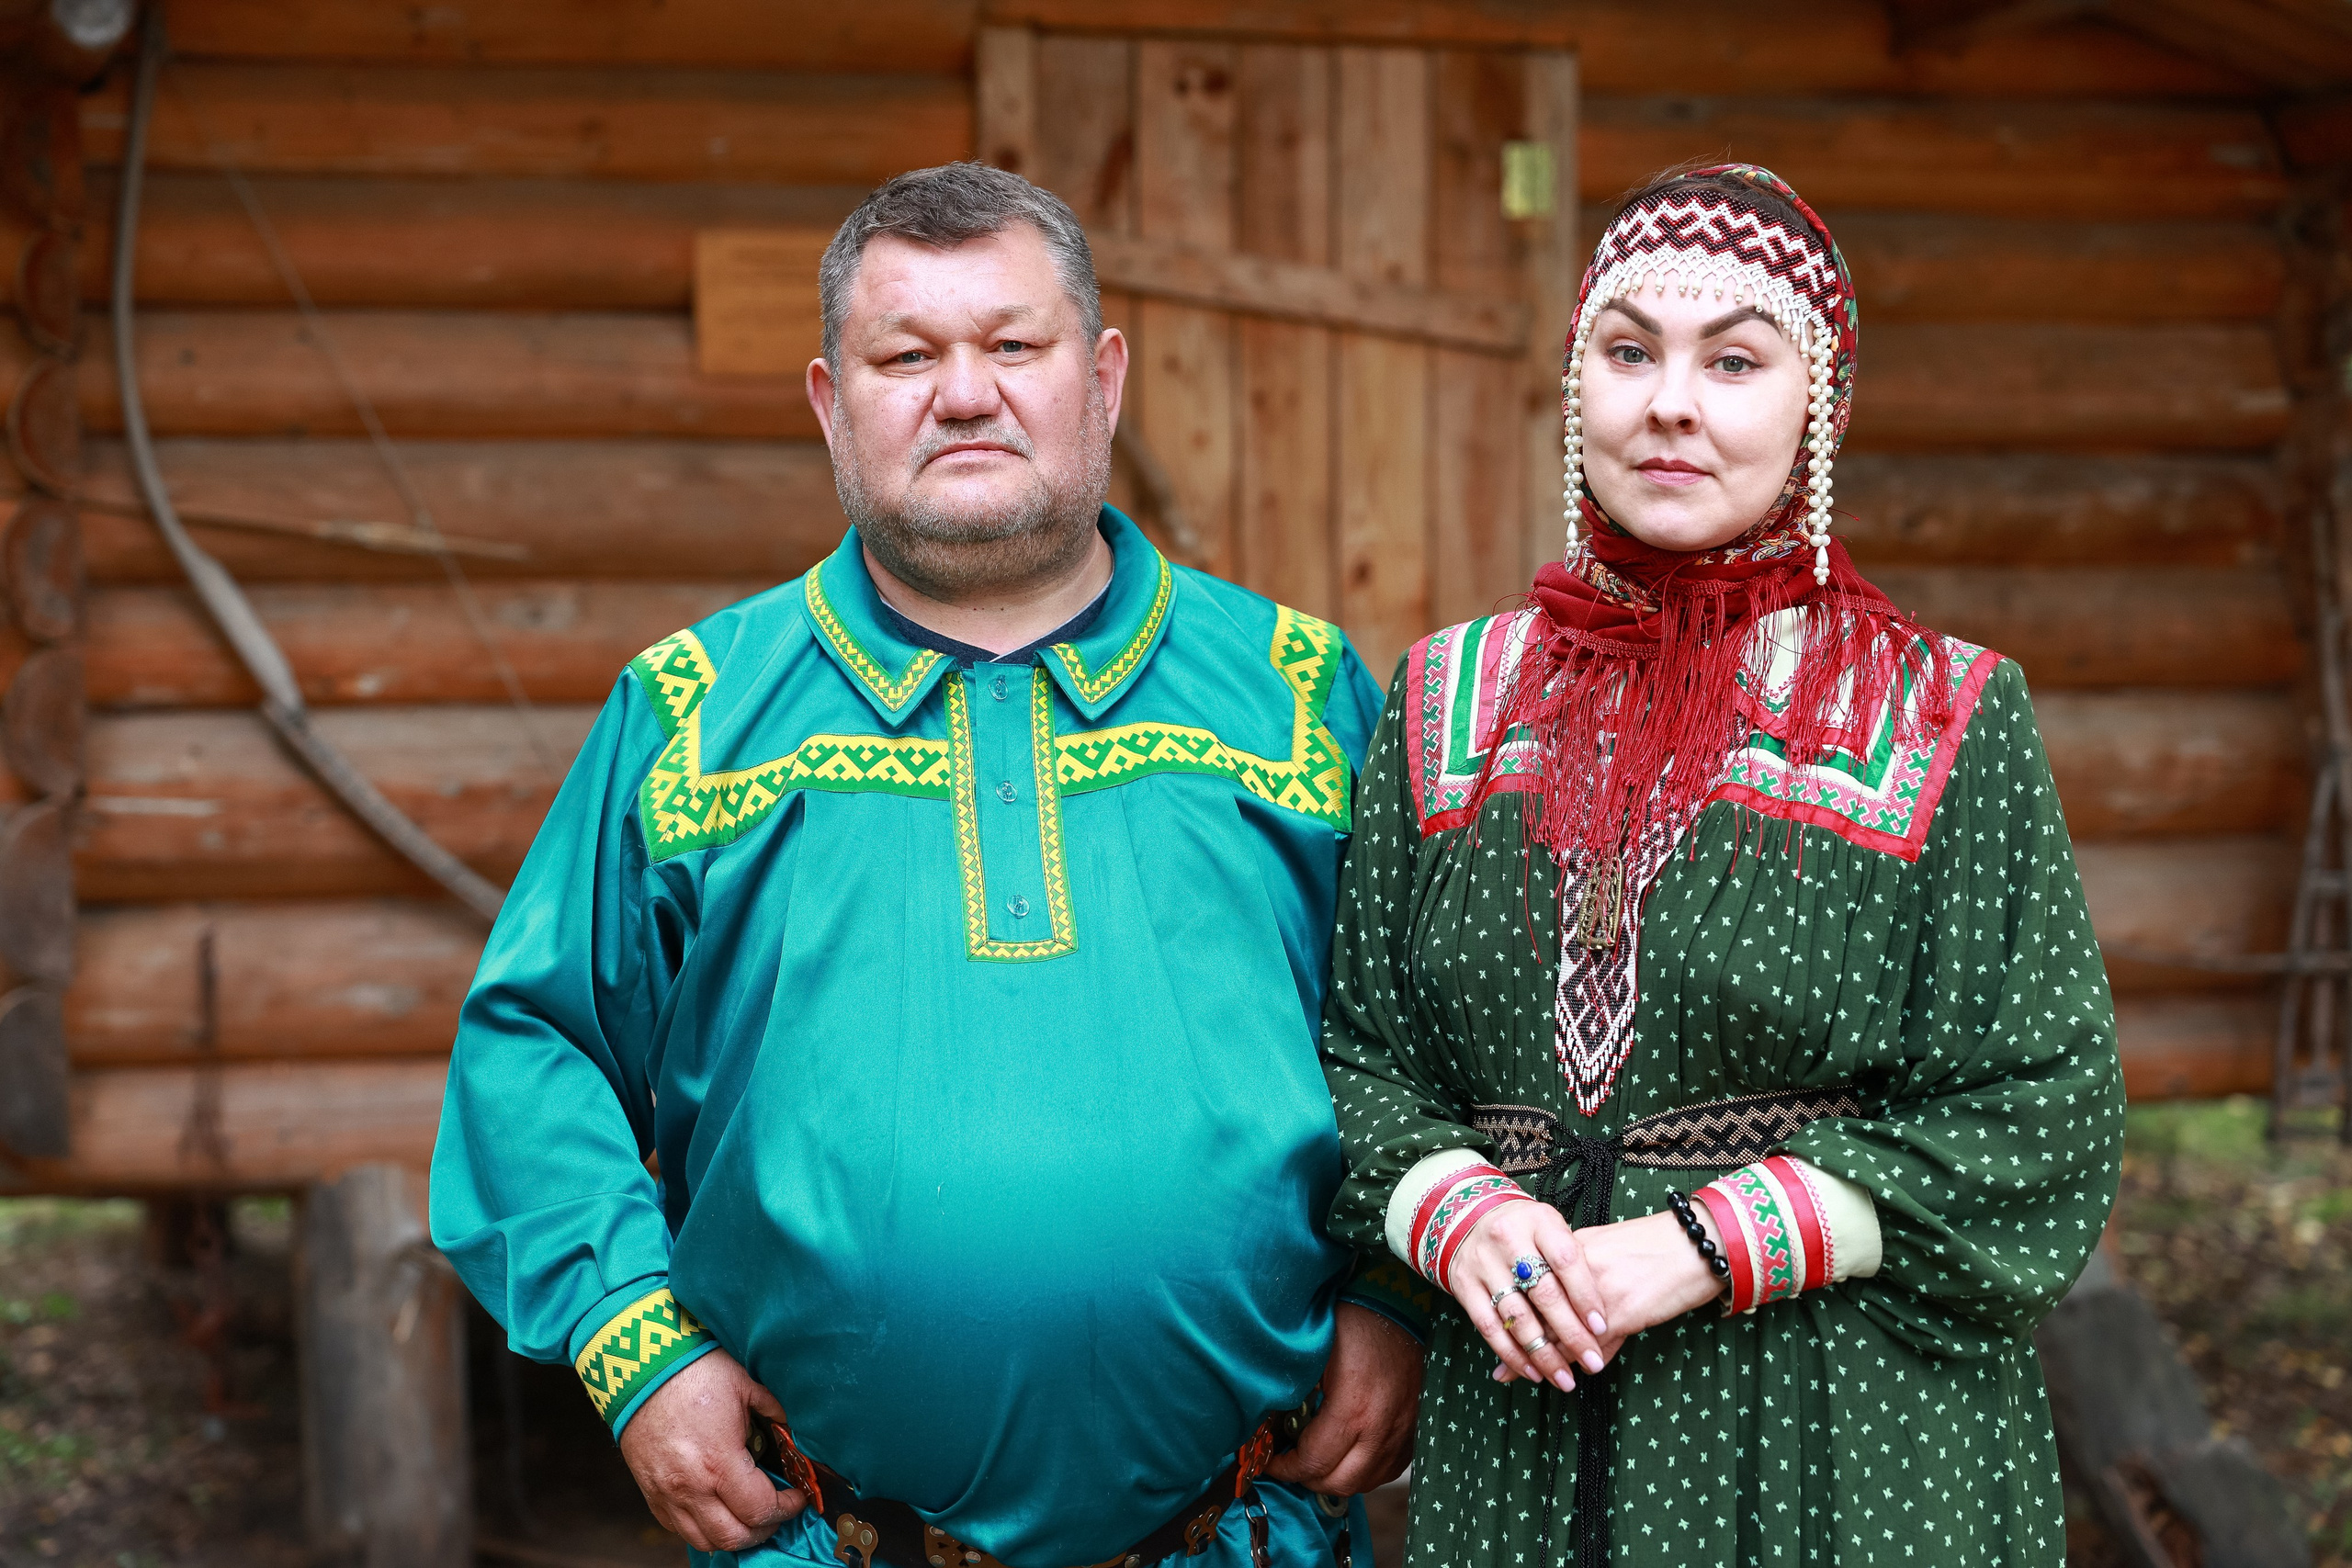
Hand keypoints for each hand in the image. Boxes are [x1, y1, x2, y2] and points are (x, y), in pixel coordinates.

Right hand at [618, 1349, 806, 1552]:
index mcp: (719, 1463)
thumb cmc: (694, 1372)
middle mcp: (691, 1487)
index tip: (796, 1498)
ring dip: (732, 1536)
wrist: (639, 1366)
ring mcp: (666, 1494)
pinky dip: (702, 1528)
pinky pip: (678, 1528)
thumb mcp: (745, 1386)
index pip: (760, 1509)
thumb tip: (792, 1429)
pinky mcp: (649, 1493)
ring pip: (704, 1541)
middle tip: (776, 1511)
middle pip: (734, 1537)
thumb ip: (774, 1413)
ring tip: (748, 1516)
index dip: (786, 1508)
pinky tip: (716, 1509)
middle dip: (763, 1529)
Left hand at [1264, 1303, 1422, 1494]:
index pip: (1313, 1462)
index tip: (1271, 1460)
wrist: (1404, 1306)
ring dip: (1337, 1479)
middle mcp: (1381, 1429)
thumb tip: (1270, 1420)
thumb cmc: (1358, 1321)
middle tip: (1292, 1461)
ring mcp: (1402, 1434)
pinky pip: (1388, 1470)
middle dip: (1308, 1478)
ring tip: (1319, 1459)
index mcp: (1353, 1409)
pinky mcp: (1415, 1431)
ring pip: (1365, 1482)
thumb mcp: (1316, 1351)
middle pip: (1339, 1483)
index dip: (1285, 1467)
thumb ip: (1294, 1390)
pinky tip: (1349, 1454)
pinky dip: (1365, 1471)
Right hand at [1444, 1200, 1611, 1392]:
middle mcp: (1508, 1239)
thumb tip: (1599, 1318)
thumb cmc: (1526, 1230)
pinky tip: (1532, 1372)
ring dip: (1543, 1354)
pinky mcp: (1464, 1285)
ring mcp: (1482, 1263)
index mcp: (1538, 1221)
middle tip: (1592, 1362)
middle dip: (1571, 1334)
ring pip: (1516, 1316)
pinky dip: (1512, 1354)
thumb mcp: (1552, 1229)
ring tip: (1565, 1379)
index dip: (1585, 1296)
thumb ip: (1573, 1263)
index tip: (1601, 1327)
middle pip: (1543, 1293)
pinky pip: (1488, 1327)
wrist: (1468, 1216)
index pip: (1566, 1260)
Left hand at [1488, 1210, 1726, 1383]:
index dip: (1513, 1315)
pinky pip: (1589, 1345)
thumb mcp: (1607, 1250)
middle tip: (1501, 1372)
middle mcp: (1574, 1271)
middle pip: (1536, 1313)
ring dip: (1545, 1361)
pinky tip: (1577, 1374)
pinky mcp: (1618, 1314)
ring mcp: (1593, 1294)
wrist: (1693, 1245)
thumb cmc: (1653, 1247)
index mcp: (1569, 1249)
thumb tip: (1563, 1307)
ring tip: (1527, 1379)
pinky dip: (1581, 1361)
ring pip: (1558, 1334)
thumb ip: (1579, 1275)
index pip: (1530, 1285)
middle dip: (1517, 1345)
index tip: (1499, 1334)